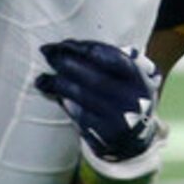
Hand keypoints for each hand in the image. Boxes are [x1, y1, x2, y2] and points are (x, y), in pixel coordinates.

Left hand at [35, 39, 161, 163]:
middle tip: (48, 54)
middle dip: (68, 64)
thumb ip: (113, 58)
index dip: (91, 50)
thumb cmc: (125, 95)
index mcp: (140, 79)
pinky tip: (52, 93)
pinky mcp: (106, 135)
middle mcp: (133, 99)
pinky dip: (65, 103)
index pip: (117, 60)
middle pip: (96, 79)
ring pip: (84, 97)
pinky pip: (80, 116)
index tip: (67, 44)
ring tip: (43, 77)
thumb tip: (72, 45)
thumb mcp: (131, 76)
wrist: (135, 139)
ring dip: (60, 83)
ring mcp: (120, 119)